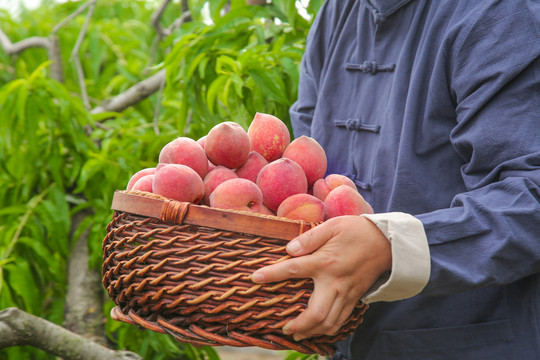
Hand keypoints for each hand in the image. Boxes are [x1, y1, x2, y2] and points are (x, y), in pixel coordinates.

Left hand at [251, 215, 390, 339]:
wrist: (387, 242)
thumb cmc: (357, 231)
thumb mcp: (333, 226)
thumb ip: (310, 238)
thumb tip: (289, 249)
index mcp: (325, 261)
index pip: (293, 270)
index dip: (271, 274)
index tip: (255, 278)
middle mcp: (335, 282)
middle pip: (315, 314)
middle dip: (298, 325)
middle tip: (283, 328)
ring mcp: (347, 293)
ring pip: (329, 322)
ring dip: (312, 331)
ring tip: (297, 333)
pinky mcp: (355, 298)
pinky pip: (341, 320)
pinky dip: (329, 328)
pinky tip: (319, 328)